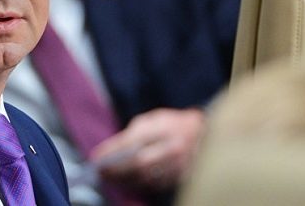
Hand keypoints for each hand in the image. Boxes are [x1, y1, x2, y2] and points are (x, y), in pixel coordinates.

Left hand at [90, 108, 204, 189]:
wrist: (207, 134)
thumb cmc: (173, 125)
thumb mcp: (153, 120)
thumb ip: (133, 133)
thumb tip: (112, 151)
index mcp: (164, 128)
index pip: (133, 141)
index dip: (112, 151)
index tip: (97, 157)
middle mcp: (173, 147)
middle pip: (139, 163)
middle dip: (116, 170)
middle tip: (100, 172)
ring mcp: (180, 164)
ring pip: (147, 177)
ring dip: (125, 180)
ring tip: (110, 179)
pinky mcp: (183, 177)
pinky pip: (157, 184)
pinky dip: (139, 185)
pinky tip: (128, 183)